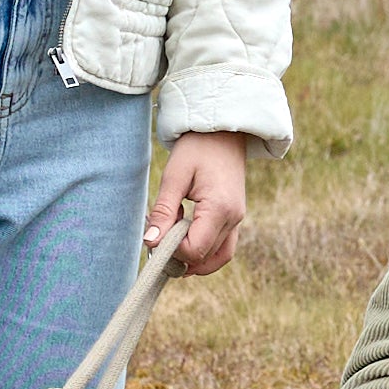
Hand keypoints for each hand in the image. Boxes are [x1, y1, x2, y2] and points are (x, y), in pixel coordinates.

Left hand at [152, 130, 250, 275]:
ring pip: (217, 257)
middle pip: (205, 257)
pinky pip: (224, 248)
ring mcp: (238, 220)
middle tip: (158, 236)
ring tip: (171, 244)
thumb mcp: (174, 176)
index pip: (194, 249)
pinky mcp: (235, 217)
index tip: (155, 234)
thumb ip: (163, 211)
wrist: (223, 131)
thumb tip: (151, 242)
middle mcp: (233, 218)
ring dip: (193, 258)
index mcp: (219, 208)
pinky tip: (185, 240)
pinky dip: (205, 252)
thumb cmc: (197, 148)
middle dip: (179, 254)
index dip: (172, 250)